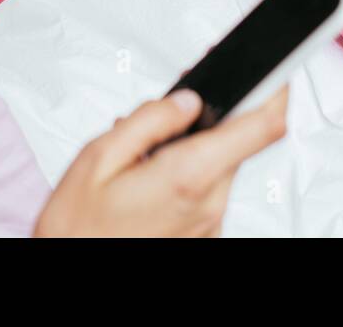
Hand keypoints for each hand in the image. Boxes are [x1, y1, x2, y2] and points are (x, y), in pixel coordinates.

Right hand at [33, 85, 288, 236]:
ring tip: (143, 160)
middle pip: (235, 144)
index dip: (275, 90)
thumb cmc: (77, 229)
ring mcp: (208, 225)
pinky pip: (206, 193)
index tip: (275, 71)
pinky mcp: (203, 237)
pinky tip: (148, 183)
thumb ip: (150, 119)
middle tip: (165, 119)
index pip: (261, 126)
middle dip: (206, 123)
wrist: (68, 271)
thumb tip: (187, 100)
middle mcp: (209, 205)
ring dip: (192, 153)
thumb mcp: (98, 157)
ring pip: (219, 168)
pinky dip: (186, 179)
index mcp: (187, 176)